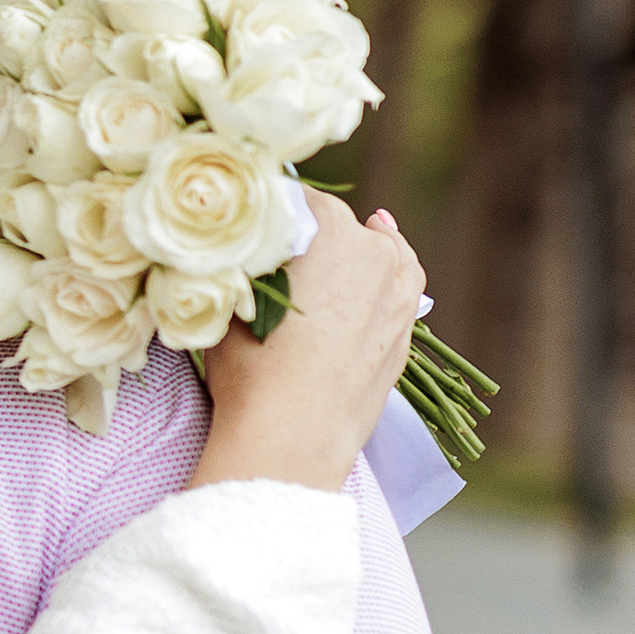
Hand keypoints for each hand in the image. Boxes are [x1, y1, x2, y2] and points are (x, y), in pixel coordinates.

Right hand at [193, 196, 424, 494]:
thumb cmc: (252, 366)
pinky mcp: (405, 333)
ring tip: (344, 241)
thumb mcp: (230, 302)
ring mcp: (398, 296)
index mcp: (331, 234)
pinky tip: (379, 272)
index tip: (253, 217)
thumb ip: (241, 264)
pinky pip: (402, 287)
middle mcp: (374, 255)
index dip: (273, 206)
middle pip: (343, 224)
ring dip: (362, 243)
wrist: (293, 434)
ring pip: (384, 251)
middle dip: (314, 229)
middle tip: (279, 247)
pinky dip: (388, 276)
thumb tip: (237, 244)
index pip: (299, 199)